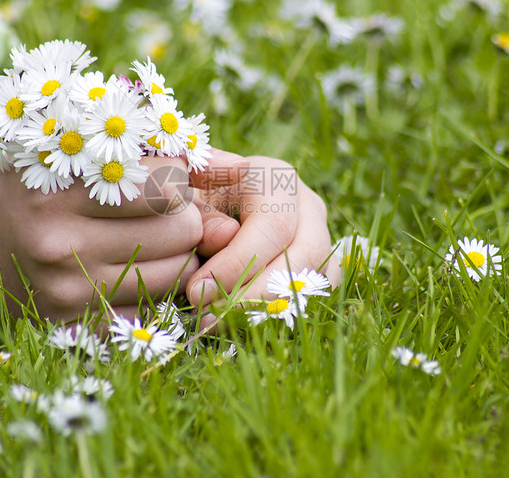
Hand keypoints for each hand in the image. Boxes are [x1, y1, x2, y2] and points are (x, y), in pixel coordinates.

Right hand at [0, 155, 215, 321]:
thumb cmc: (27, 187)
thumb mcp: (59, 153)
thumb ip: (122, 151)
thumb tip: (199, 161)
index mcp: (59, 189)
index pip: (166, 184)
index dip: (177, 177)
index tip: (163, 175)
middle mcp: (60, 243)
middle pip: (182, 229)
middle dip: (184, 216)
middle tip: (166, 210)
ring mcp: (67, 290)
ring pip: (177, 272)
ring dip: (175, 254)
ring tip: (150, 238)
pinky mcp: (72, 326)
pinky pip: (151, 308)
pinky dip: (152, 290)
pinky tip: (134, 270)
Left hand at [186, 150, 341, 320]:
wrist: (210, 205)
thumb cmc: (196, 199)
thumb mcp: (189, 197)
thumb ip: (200, 216)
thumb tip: (220, 239)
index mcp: (277, 179)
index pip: (272, 227)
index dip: (237, 265)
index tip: (197, 292)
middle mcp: (308, 207)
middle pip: (304, 257)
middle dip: (258, 295)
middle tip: (213, 318)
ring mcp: (320, 238)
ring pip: (316, 282)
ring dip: (271, 311)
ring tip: (223, 326)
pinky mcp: (319, 267)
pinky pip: (315, 298)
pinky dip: (281, 316)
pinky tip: (243, 328)